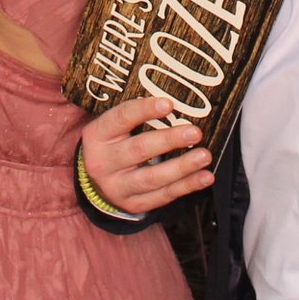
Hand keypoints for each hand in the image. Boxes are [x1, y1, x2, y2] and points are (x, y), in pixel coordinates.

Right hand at [80, 96, 212, 213]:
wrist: (95, 182)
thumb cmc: (111, 144)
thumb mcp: (111, 126)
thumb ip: (132, 112)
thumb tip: (164, 95)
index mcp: (98, 135)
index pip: (121, 118)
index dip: (145, 110)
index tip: (169, 104)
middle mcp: (103, 162)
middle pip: (139, 149)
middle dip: (169, 140)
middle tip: (194, 132)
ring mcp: (117, 186)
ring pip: (152, 177)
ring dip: (182, 166)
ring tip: (204, 156)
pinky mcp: (133, 204)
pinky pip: (162, 196)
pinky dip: (186, 186)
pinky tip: (204, 177)